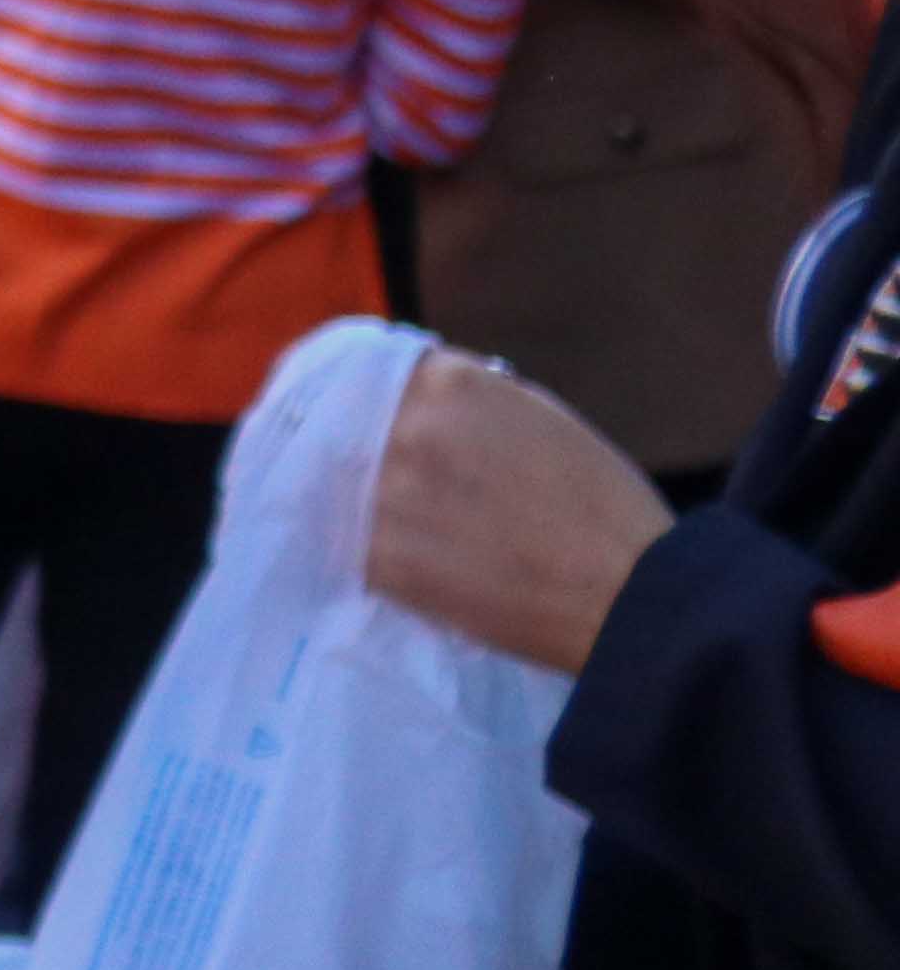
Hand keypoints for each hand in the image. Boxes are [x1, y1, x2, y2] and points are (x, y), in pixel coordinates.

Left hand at [367, 349, 671, 678]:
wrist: (631, 597)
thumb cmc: (603, 507)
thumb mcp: (537, 418)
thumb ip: (465, 401)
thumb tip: (411, 397)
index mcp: (450, 381)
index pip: (369, 372)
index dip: (362, 399)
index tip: (355, 417)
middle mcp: (408, 426)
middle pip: (344, 427)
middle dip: (351, 449)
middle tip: (370, 478)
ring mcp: (387, 492)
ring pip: (339, 486)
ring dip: (355, 502)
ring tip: (396, 526)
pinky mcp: (382, 558)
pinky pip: (352, 543)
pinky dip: (372, 552)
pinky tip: (406, 563)